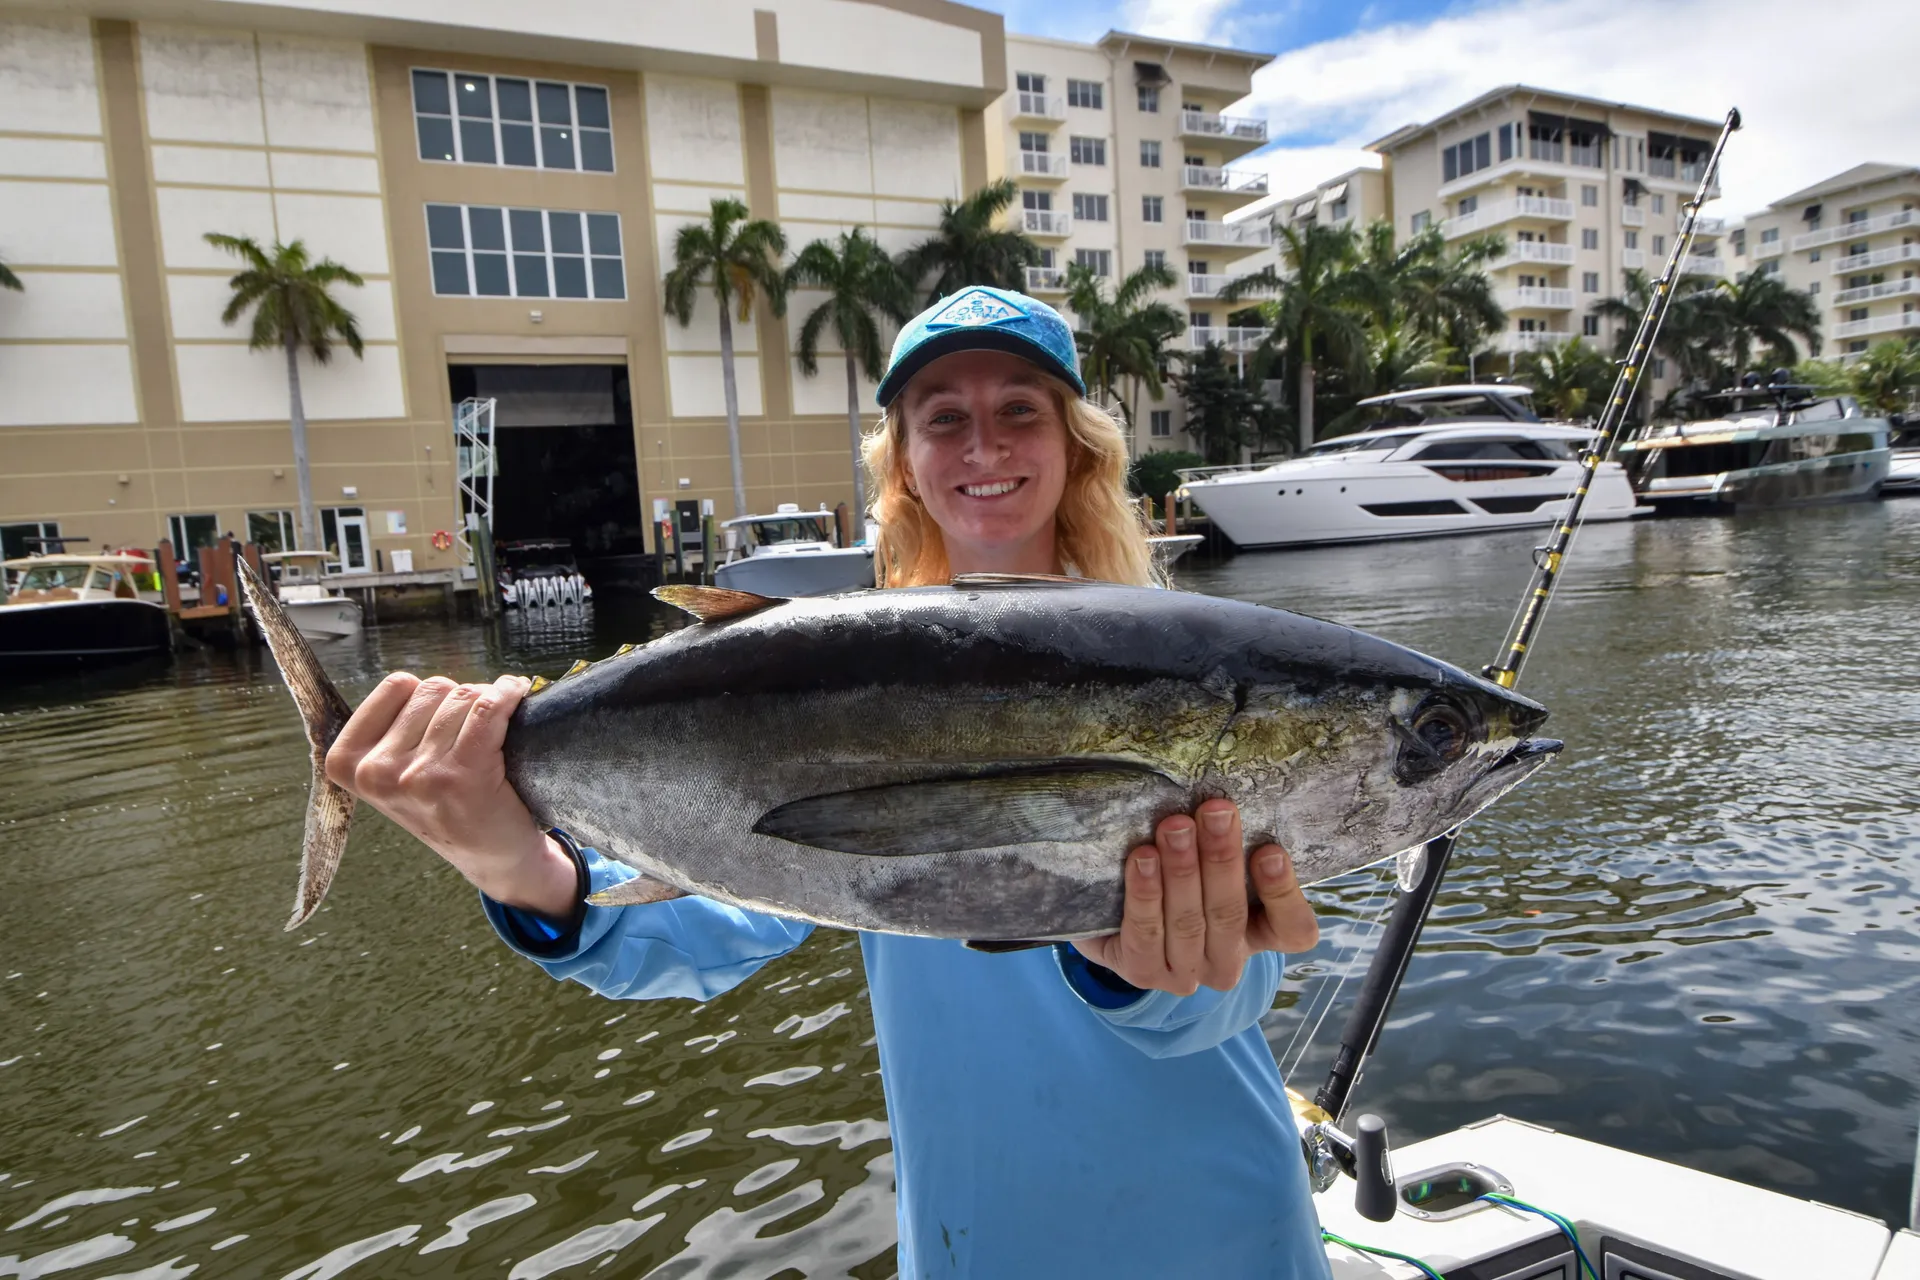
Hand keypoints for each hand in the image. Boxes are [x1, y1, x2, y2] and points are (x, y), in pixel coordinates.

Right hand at [324, 672, 577, 917]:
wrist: (492, 857)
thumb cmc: (449, 805)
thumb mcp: (397, 773)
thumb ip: (393, 727)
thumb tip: (420, 678)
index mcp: (348, 762)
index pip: (397, 686)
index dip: (431, 695)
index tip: (446, 716)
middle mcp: (376, 771)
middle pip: (433, 688)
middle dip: (461, 701)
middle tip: (476, 733)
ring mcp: (417, 775)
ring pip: (463, 696)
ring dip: (489, 703)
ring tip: (494, 735)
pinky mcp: (460, 777)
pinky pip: (488, 708)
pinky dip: (509, 695)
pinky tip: (518, 699)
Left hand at [1073, 799, 1316, 995]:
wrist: (1119, 918)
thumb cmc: (1182, 877)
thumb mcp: (1212, 863)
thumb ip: (1227, 843)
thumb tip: (1225, 802)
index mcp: (1261, 936)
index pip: (1294, 930)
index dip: (1283, 894)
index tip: (1270, 850)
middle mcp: (1228, 963)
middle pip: (1229, 914)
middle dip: (1220, 858)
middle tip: (1213, 812)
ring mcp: (1187, 975)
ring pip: (1188, 922)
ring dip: (1181, 871)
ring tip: (1174, 827)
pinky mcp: (1144, 973)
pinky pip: (1145, 933)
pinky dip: (1145, 894)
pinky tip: (1142, 858)